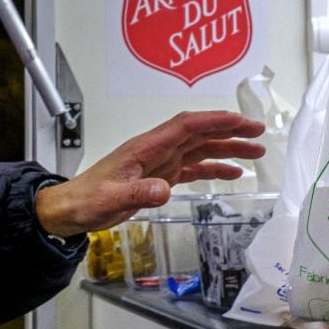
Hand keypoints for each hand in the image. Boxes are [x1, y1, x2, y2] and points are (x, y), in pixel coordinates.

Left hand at [35, 111, 264, 237]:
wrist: (70, 209)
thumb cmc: (85, 200)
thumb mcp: (110, 199)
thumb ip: (138, 193)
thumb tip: (164, 189)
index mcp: (146, 147)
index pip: (186, 126)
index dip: (215, 120)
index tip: (240, 120)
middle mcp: (156, 150)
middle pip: (200, 133)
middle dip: (230, 130)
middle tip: (258, 132)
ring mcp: (160, 162)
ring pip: (200, 149)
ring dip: (228, 148)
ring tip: (255, 152)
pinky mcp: (160, 177)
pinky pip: (193, 168)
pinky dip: (214, 169)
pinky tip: (231, 174)